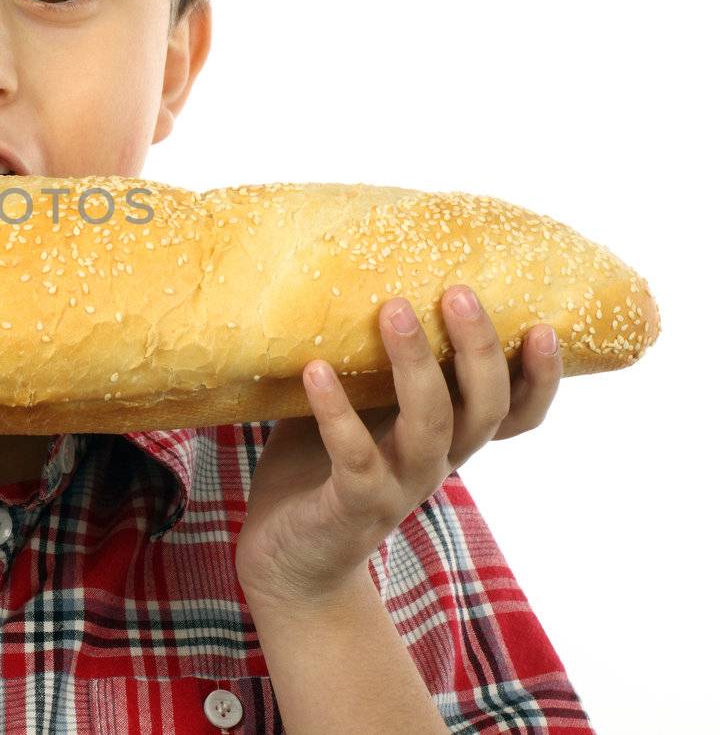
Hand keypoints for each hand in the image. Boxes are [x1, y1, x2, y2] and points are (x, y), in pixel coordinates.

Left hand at [234, 284, 561, 605]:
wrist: (287, 559)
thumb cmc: (319, 467)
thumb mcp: (355, 408)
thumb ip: (368, 361)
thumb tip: (356, 275)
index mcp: (447, 438)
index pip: (515, 412)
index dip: (540, 377)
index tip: (546, 325)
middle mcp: (436, 462)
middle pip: (485, 408)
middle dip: (479, 349)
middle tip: (459, 291)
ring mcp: (398, 486)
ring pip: (429, 425)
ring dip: (414, 364)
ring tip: (393, 309)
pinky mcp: (352, 505)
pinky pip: (353, 457)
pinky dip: (336, 411)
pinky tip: (316, 369)